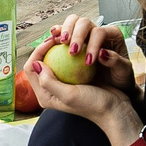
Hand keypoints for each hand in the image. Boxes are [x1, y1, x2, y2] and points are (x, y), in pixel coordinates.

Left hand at [23, 14, 139, 135]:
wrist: (113, 109)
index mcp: (44, 95)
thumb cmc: (92, 104)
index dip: (38, 51)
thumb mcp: (68, 95)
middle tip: (59, 37)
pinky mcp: (74, 78)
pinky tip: (77, 43)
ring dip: (57, 47)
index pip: (31, 68)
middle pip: (40, 61)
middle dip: (46, 46)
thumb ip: (49, 82)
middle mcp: (51, 88)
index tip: (51, 40)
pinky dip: (69, 51)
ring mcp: (63, 82)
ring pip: (53, 59)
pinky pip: (67, 60)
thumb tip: (36, 64)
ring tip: (67, 39)